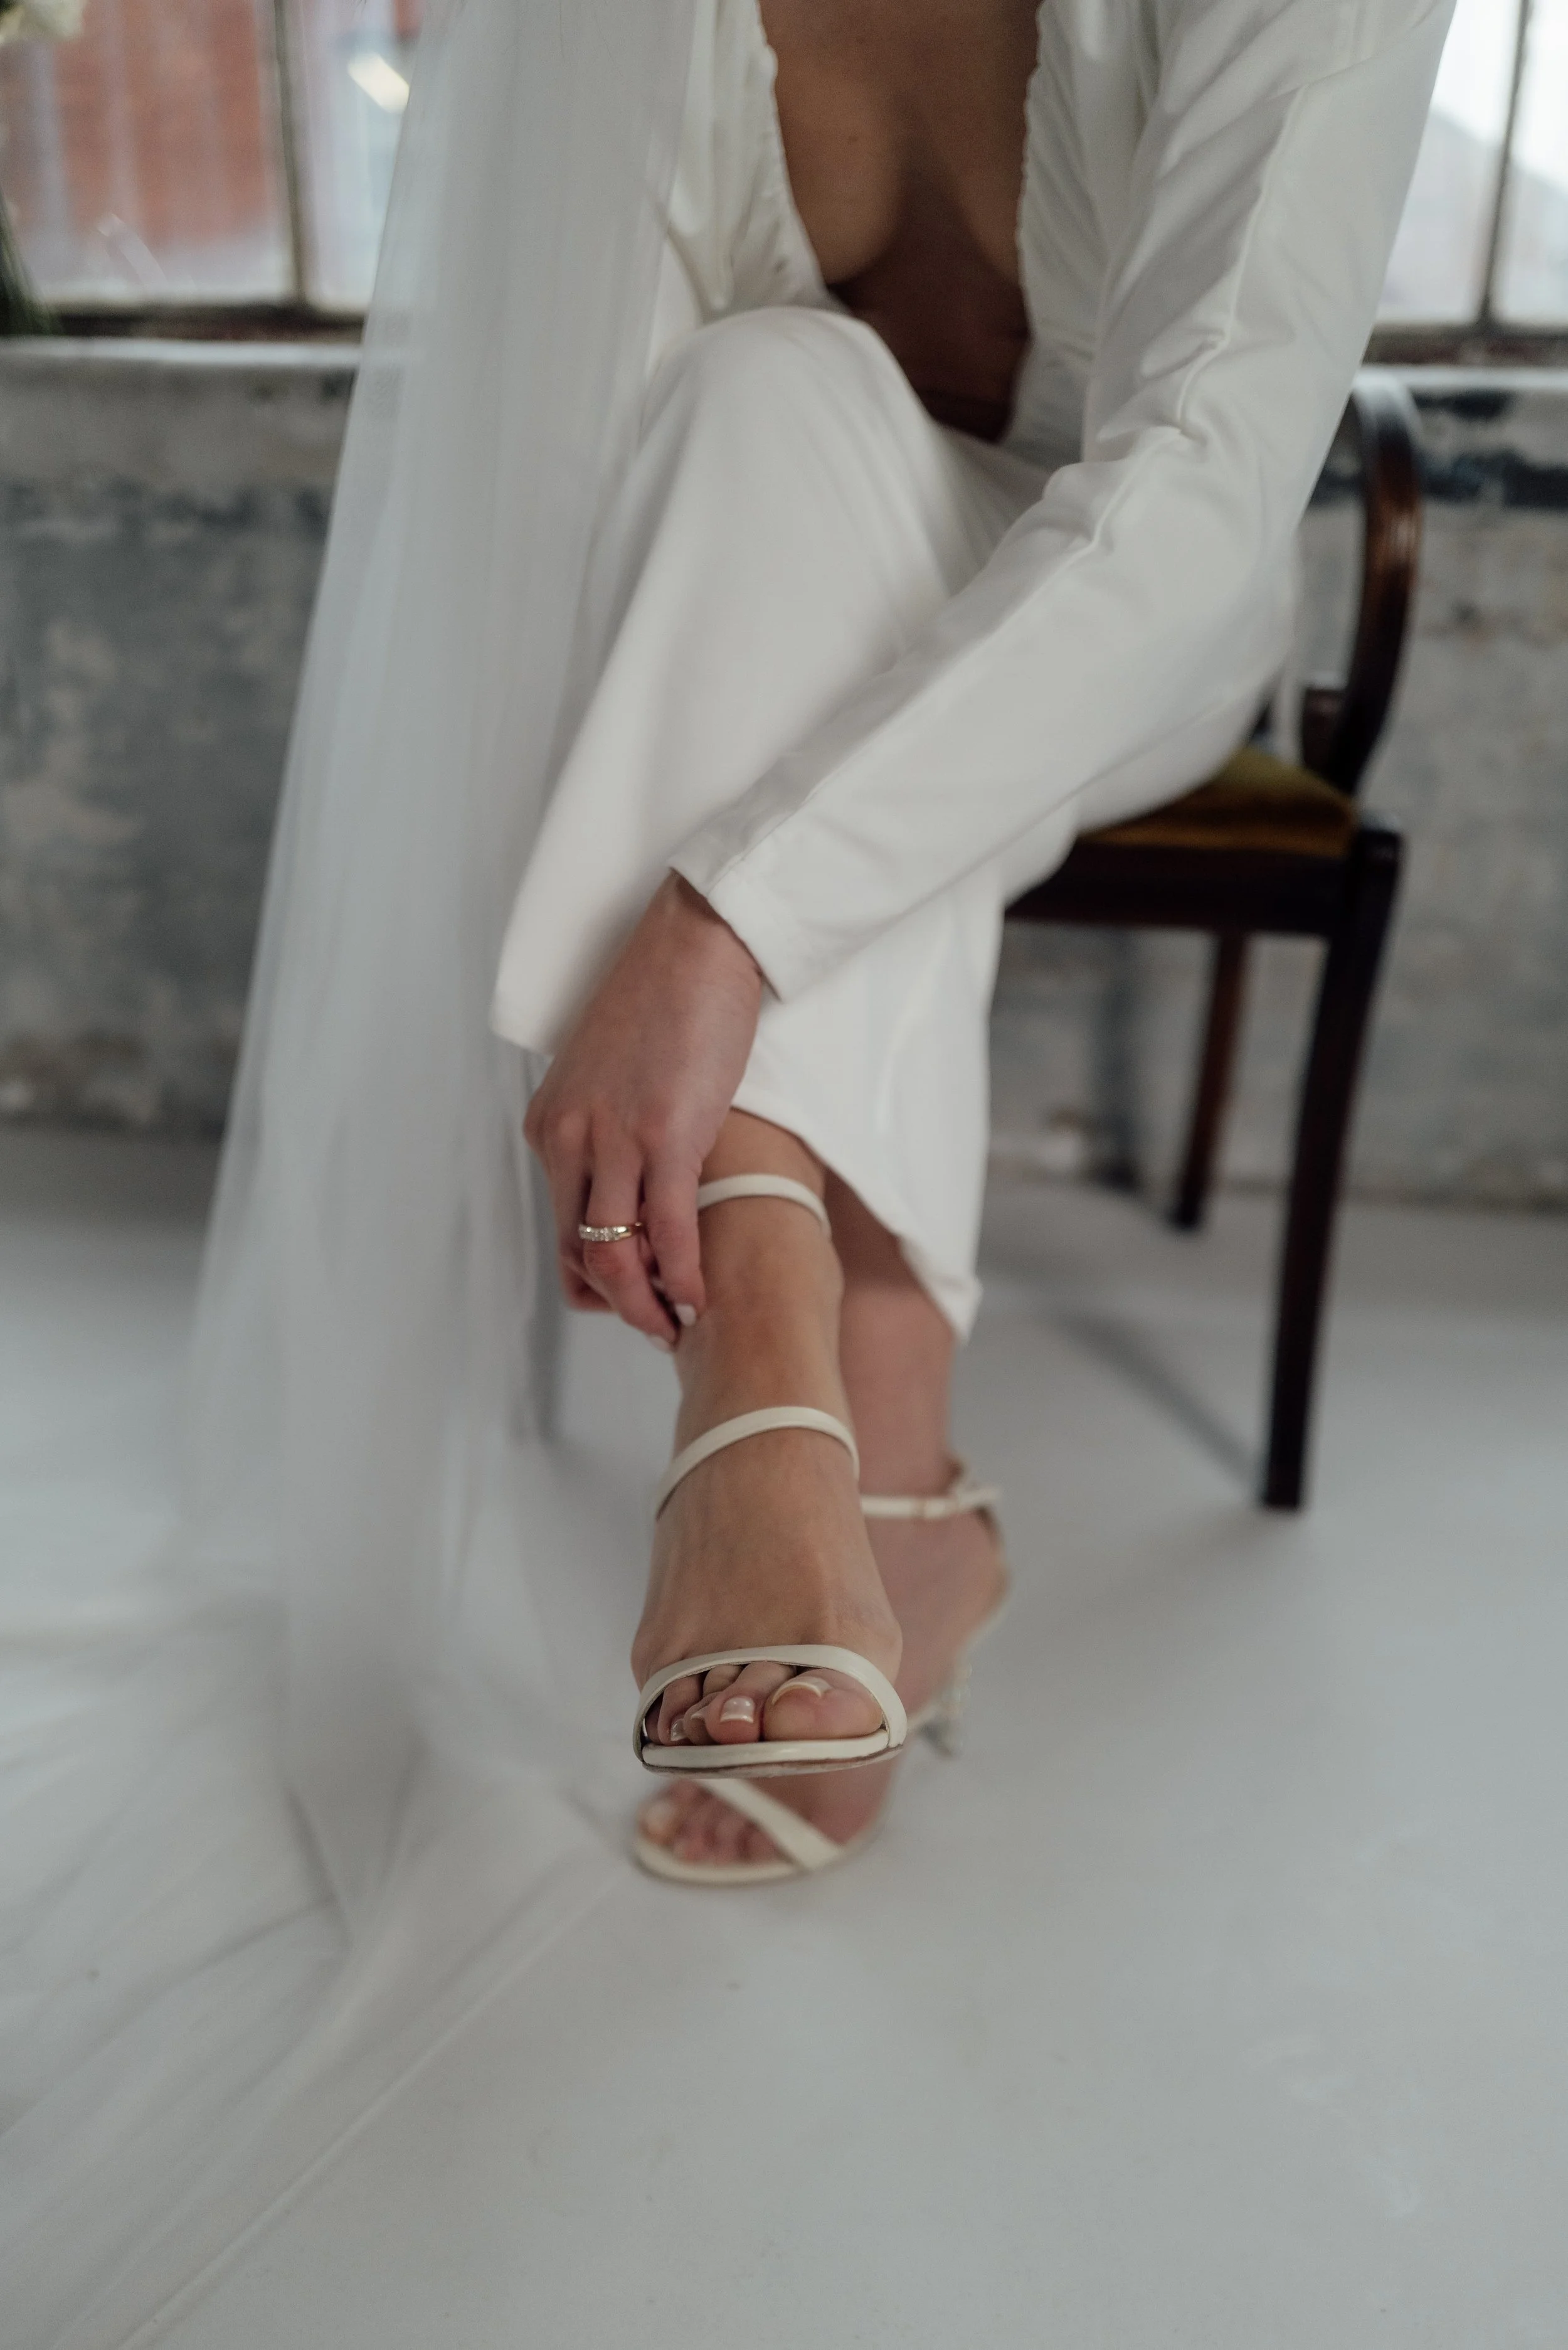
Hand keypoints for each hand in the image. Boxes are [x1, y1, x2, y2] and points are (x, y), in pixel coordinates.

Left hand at [523, 874, 764, 1340]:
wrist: (696, 945)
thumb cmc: (664, 1003)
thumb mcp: (611, 1078)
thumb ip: (607, 1131)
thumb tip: (635, 1186)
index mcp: (550, 1127)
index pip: (559, 1230)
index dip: (594, 1281)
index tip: (631, 1299)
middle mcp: (567, 1138)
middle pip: (579, 1253)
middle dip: (618, 1305)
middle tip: (658, 1329)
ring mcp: (612, 1140)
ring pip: (614, 1255)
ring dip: (646, 1306)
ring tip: (677, 1327)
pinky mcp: (665, 1135)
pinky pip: (667, 1231)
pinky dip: (683, 1276)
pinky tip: (700, 1298)